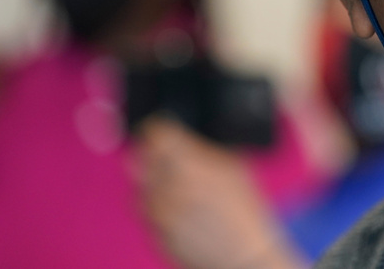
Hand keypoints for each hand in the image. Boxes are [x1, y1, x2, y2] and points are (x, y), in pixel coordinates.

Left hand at [136, 118, 307, 268]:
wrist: (241, 254)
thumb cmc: (243, 210)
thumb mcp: (234, 167)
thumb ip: (204, 150)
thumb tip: (185, 138)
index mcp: (190, 163)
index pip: (157, 134)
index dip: (157, 129)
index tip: (160, 129)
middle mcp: (169, 185)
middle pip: (140, 157)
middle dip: (151, 155)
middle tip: (166, 158)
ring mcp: (159, 211)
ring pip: (140, 187)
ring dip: (152, 183)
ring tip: (177, 187)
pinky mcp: (154, 232)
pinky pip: (146, 212)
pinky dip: (157, 207)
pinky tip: (180, 209)